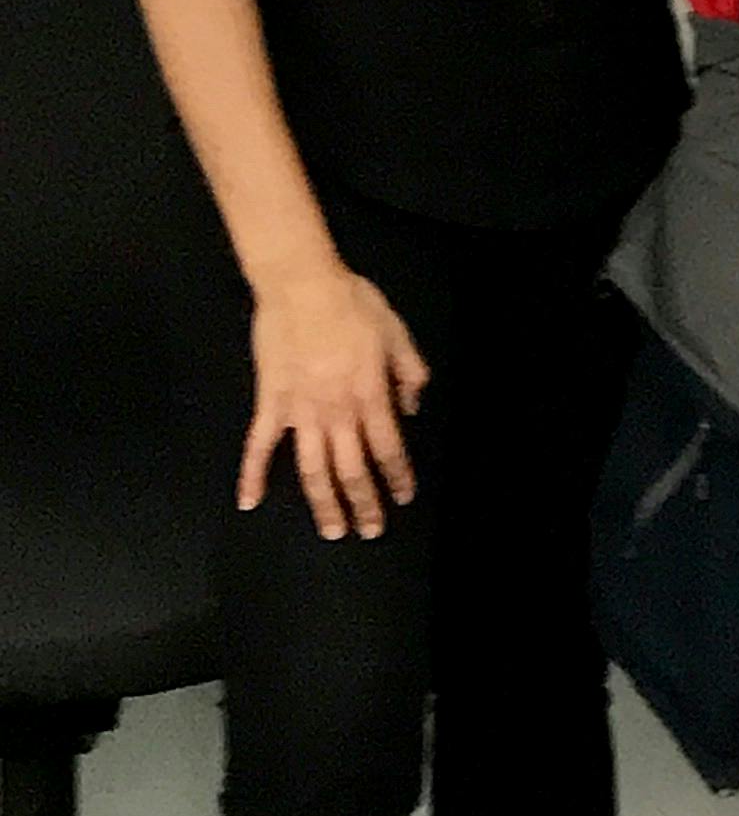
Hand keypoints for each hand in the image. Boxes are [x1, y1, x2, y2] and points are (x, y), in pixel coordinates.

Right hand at [243, 265, 428, 538]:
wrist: (301, 285)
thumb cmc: (352, 303)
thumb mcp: (396, 332)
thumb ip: (409, 372)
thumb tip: (411, 407)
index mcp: (369, 394)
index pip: (388, 448)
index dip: (397, 477)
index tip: (403, 498)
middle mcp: (336, 411)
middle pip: (352, 469)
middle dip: (363, 503)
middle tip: (370, 531)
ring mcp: (300, 411)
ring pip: (312, 469)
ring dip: (323, 503)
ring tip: (332, 531)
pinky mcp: (270, 403)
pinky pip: (259, 445)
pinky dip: (252, 475)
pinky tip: (250, 501)